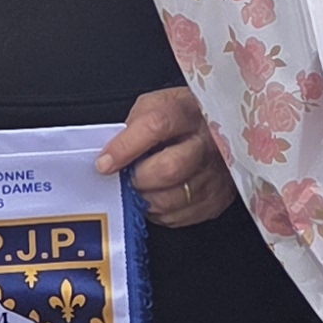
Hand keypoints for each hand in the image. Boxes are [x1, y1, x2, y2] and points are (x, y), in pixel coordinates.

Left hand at [96, 86, 240, 230]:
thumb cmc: (180, 119)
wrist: (217, 132)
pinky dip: (160, 211)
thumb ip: (133, 126)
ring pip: (171, 199)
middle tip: (127, 177)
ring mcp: (215, 174)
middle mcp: (207, 144)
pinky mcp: (216, 200)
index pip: (156, 126)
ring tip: (142, 186)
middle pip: (169, 169)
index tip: (105, 162)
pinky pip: (178, 217)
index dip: (126, 147)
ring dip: (146, 198)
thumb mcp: (155, 105)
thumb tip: (109, 155)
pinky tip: (158, 195)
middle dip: (138, 178)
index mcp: (187, 113)